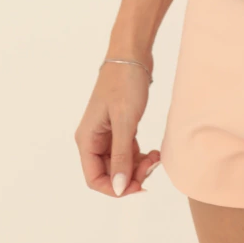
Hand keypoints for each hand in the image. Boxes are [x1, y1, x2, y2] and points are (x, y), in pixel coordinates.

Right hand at [74, 61, 161, 197]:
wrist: (132, 54)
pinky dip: (140, 155)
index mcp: (87, 139)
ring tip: (156, 157)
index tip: (138, 185)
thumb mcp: (125, 121)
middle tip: (152, 167)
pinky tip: (154, 152)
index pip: (94, 178)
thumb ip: (121, 156)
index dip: (115, 188)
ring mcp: (107, 133)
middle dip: (130, 176)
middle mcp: (94, 139)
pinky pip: (128, 151)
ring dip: (138, 166)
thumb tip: (119, 188)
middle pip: (109, 173)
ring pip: (120, 164)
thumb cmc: (124, 83)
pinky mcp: (120, 127)